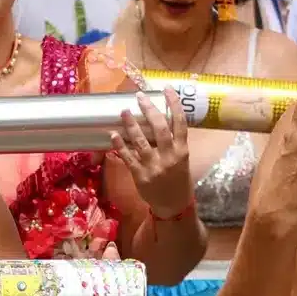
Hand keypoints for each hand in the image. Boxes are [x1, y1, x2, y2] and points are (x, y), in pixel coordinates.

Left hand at [111, 89, 192, 216]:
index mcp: (182, 151)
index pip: (180, 123)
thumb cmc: (179, 180)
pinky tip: (113, 135)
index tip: (167, 89)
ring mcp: (154, 166)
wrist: (173, 206)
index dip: (174, 104)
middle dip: (149, 110)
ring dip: (131, 125)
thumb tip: (159, 121)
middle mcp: (169, 157)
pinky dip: (119, 145)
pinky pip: (128, 157)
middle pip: (160, 128)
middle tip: (139, 96)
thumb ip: (174, 143)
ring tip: (123, 111)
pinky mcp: (140, 175)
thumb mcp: (182, 160)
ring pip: (141, 141)